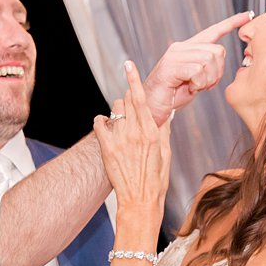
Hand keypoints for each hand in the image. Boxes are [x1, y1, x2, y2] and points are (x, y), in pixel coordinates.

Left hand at [93, 60, 171, 212]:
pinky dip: (101, 121)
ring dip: (116, 112)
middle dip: (127, 101)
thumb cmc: (156, 179)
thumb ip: (163, 130)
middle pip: (126, 101)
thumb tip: (165, 113)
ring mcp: (120, 140)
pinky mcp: (107, 149)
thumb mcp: (165, 152)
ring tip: (120, 123)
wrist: (140, 200)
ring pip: (113, 110)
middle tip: (129, 110)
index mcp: (152, 132)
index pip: (141, 98)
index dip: (134, 79)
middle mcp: (135, 133)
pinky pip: (99, 124)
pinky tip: (105, 125)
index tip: (128, 65)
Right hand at [142, 11, 250, 122]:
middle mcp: (180, 47)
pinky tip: (189, 88)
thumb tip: (219, 62)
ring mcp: (174, 55)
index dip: (231, 23)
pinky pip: (198, 70)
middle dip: (217, 72)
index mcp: (187, 49)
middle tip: (205, 85)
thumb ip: (206, 68)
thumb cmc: (171, 97)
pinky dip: (198, 83)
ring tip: (194, 87)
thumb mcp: (195, 81)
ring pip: (209, 60)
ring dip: (207, 80)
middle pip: (217, 51)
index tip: (247, 15)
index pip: (212, 31)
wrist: (150, 109)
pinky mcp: (170, 66)